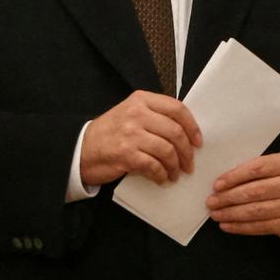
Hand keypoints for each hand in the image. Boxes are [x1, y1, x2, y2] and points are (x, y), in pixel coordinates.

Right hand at [80, 91, 202, 185]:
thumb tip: (185, 132)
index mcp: (140, 100)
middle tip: (189, 164)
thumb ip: (154, 116)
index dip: (192, 127)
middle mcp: (136, 113)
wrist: (81, 149)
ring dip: (175, 166)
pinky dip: (161, 175)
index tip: (198, 141)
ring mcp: (130, 133)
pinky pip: (154, 166)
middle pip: (175, 132)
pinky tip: (161, 179)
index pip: (177, 109)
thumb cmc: (109, 133)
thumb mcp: (130, 113)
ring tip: (175, 174)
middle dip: (187, 152)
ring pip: (167, 150)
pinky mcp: (126, 154)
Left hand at [206, 152, 279, 238]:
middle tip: (211, 202)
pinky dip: (240, 227)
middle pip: (253, 192)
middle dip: (228, 198)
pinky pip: (259, 227)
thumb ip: (255, 170)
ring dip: (231, 214)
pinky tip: (227, 226)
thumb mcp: (277, 167)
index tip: (217, 185)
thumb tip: (223, 183)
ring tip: (216, 214)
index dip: (233, 177)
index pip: (256, 169)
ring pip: (254, 211)